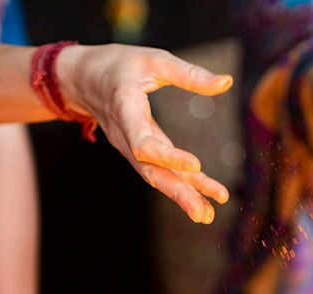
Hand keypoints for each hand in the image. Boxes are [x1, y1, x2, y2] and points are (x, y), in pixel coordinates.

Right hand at [57, 44, 233, 223]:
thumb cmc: (120, 64)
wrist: (84, 78)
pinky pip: (158, 171)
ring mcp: (128, 148)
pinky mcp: (137, 152)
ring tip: (207, 215)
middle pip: (150, 170)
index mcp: (125, 108)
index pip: (143, 142)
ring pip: (154, 176)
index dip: (167, 156)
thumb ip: (190, 74)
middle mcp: (124, 135)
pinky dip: (180, 185)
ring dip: (181, 196)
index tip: (196, 164)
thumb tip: (227, 82)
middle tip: (202, 213)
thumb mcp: (155, 59)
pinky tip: (203, 199)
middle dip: (177, 192)